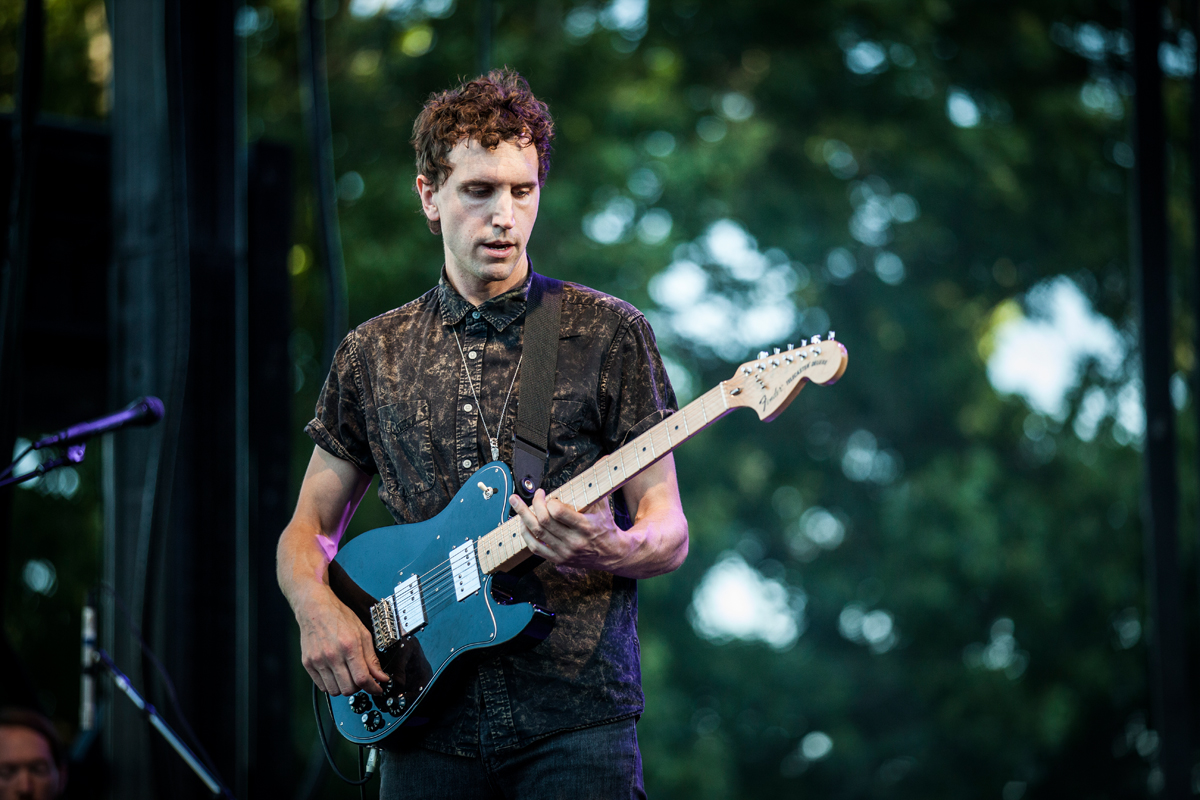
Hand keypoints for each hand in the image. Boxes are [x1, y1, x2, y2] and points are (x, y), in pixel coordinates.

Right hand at [295, 588, 389, 695]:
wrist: (315, 608)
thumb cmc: (339, 617)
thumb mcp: (363, 633)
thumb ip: (372, 658)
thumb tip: (381, 676)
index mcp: (349, 646)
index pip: (362, 678)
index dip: (373, 687)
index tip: (378, 689)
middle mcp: (332, 655)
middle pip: (348, 689)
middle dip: (359, 688)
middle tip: (362, 679)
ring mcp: (318, 661)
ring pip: (335, 691)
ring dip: (345, 687)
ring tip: (348, 676)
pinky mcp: (308, 664)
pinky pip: (322, 686)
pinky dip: (332, 685)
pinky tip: (336, 674)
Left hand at [508, 489, 638, 571]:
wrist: (612, 555)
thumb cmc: (605, 527)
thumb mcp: (604, 506)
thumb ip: (598, 484)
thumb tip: (603, 460)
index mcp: (585, 526)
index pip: (558, 513)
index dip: (549, 502)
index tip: (548, 495)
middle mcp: (573, 541)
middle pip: (543, 521)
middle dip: (534, 504)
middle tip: (536, 494)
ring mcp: (564, 551)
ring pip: (536, 533)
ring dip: (523, 516)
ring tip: (515, 503)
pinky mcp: (557, 559)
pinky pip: (535, 548)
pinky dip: (526, 534)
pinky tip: (523, 523)